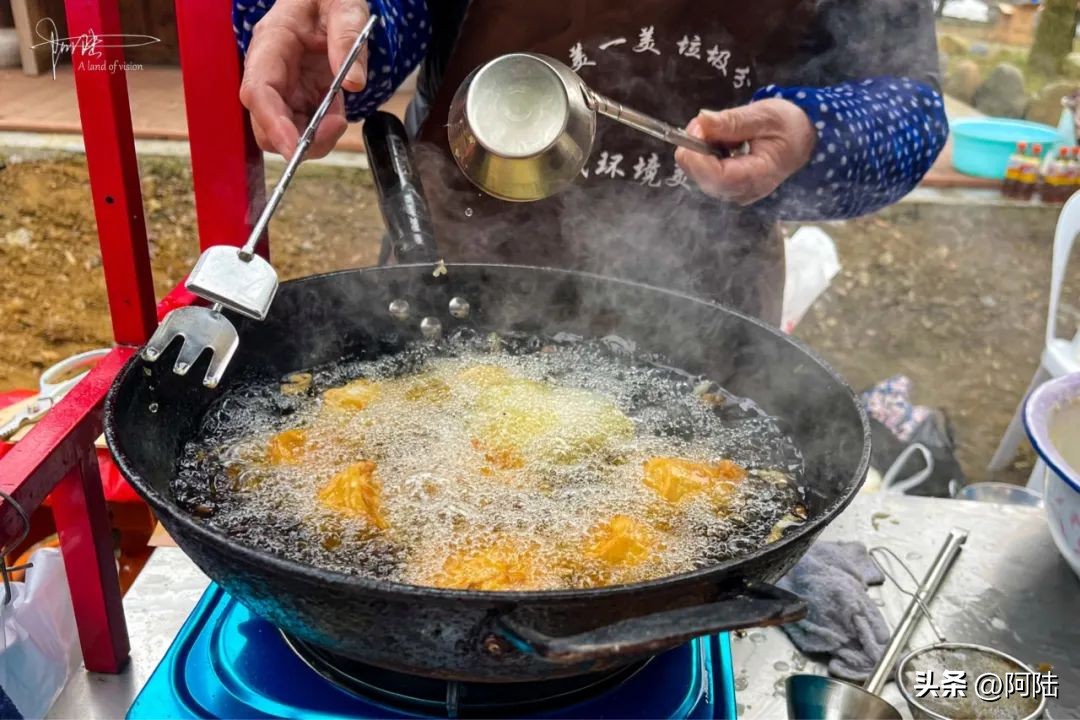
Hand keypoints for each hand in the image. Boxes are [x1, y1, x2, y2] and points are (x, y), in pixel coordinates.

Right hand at [239, 0, 370, 157]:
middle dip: (297, 139)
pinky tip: (336, 111)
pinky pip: (304, 127)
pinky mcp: (298, 97)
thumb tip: (354, 83)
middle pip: (265, 122)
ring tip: (339, 114)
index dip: (273, 124)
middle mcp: (270, 69)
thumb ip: (348, 38)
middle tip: (336, 126)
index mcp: (272, 42)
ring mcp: (283, 87)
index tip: (294, 147)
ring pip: (285, 132)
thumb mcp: (345, 6)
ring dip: (314, 137)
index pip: (258, 91)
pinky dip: (323, 131)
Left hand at [675, 99, 816, 204]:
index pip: (719, 178)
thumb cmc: (788, 127)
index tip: (695, 129)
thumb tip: (701, 121)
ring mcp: (734, 192)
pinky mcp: (728, 187)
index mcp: (759, 176)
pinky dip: (703, 154)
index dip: (698, 156)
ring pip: (700, 177)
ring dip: (698, 151)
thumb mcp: (764, 115)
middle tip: (701, 123)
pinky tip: (716, 139)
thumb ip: (732, 121)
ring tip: (713, 128)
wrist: (802, 139)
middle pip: (704, 179)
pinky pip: (704, 174)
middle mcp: (744, 191)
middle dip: (694, 149)